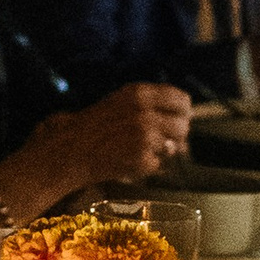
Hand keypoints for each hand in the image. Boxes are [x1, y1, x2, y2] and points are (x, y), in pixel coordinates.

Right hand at [60, 81, 195, 184]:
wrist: (72, 148)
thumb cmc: (97, 125)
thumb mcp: (122, 102)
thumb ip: (153, 106)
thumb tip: (187, 120)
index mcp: (140, 93)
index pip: (182, 100)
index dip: (183, 112)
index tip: (178, 119)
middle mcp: (145, 112)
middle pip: (183, 125)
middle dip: (176, 135)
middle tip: (160, 140)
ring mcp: (144, 136)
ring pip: (176, 146)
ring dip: (163, 150)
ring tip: (140, 148)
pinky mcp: (142, 158)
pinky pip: (159, 164)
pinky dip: (147, 166)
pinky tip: (129, 159)